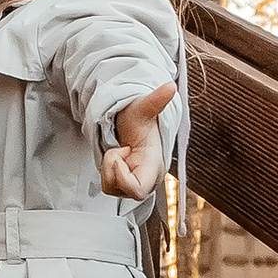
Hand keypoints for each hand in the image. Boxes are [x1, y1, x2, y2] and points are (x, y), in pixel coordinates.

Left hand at [98, 82, 176, 200]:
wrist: (135, 123)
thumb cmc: (139, 118)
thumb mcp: (143, 108)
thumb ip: (156, 100)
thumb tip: (170, 87)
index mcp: (153, 166)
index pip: (138, 191)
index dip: (123, 178)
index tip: (122, 152)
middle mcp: (147, 179)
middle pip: (123, 191)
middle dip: (113, 169)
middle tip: (120, 149)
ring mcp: (136, 183)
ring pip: (112, 189)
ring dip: (109, 168)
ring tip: (120, 151)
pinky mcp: (125, 185)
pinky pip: (109, 185)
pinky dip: (107, 171)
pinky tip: (118, 158)